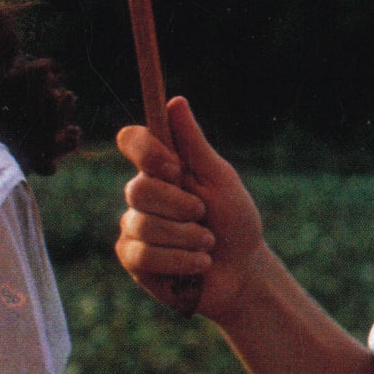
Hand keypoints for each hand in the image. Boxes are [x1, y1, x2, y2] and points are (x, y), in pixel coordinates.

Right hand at [115, 97, 266, 320]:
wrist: (241, 271)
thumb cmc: (234, 221)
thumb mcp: (220, 179)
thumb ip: (194, 144)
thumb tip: (176, 101)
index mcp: (160, 168)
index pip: (131, 141)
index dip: (147, 151)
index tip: (175, 167)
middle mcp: (141, 195)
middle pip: (138, 189)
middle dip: (181, 206)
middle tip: (203, 215)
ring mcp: (133, 227)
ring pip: (145, 225)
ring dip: (188, 238)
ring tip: (206, 246)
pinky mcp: (132, 259)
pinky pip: (144, 255)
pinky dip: (180, 261)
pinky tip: (197, 265)